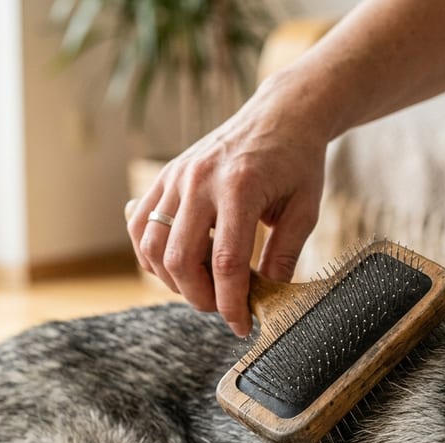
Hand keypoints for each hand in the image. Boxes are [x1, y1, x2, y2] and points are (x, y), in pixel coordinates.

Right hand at [127, 77, 331, 337]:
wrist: (280, 114)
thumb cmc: (298, 162)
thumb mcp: (305, 210)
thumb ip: (284, 256)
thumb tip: (266, 299)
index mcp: (241, 187)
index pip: (228, 263)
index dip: (231, 304)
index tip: (241, 326)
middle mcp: (200, 180)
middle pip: (180, 259)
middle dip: (199, 297)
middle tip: (222, 307)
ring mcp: (177, 176)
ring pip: (151, 247)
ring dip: (172, 280)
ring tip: (202, 287)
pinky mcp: (164, 176)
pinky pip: (139, 226)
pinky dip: (150, 255)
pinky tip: (177, 265)